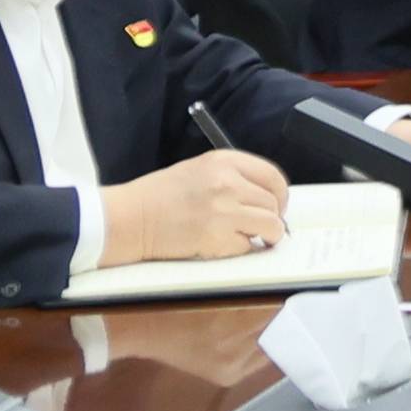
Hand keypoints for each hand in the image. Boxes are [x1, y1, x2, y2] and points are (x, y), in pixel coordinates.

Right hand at [99, 148, 291, 263]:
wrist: (131, 217)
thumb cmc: (160, 196)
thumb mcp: (200, 170)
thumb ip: (234, 177)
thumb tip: (266, 197)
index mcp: (224, 161)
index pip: (273, 176)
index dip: (280, 195)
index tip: (276, 206)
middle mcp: (228, 182)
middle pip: (274, 202)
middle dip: (272, 217)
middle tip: (260, 226)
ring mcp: (224, 209)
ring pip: (271, 225)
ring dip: (265, 235)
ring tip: (249, 237)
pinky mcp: (218, 236)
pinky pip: (248, 246)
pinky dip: (241, 249)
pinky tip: (223, 243)